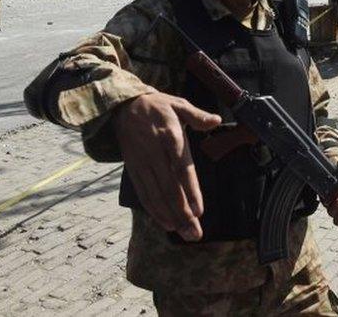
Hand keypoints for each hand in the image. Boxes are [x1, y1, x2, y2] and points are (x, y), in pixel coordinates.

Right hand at [111, 92, 220, 241]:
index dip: (190, 190)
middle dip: (182, 212)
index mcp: (169, 135)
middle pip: (169, 187)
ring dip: (170, 216)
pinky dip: (153, 210)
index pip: (181, 167)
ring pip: (155, 194)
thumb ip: (197, 116)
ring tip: (184, 233)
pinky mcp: (132, 169)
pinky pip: (143, 193)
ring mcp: (141, 163)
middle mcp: (154, 152)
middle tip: (195, 233)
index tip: (199, 210)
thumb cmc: (157, 107)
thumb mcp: (178, 104)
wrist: (122, 106)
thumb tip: (215, 120)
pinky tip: (166, 223)